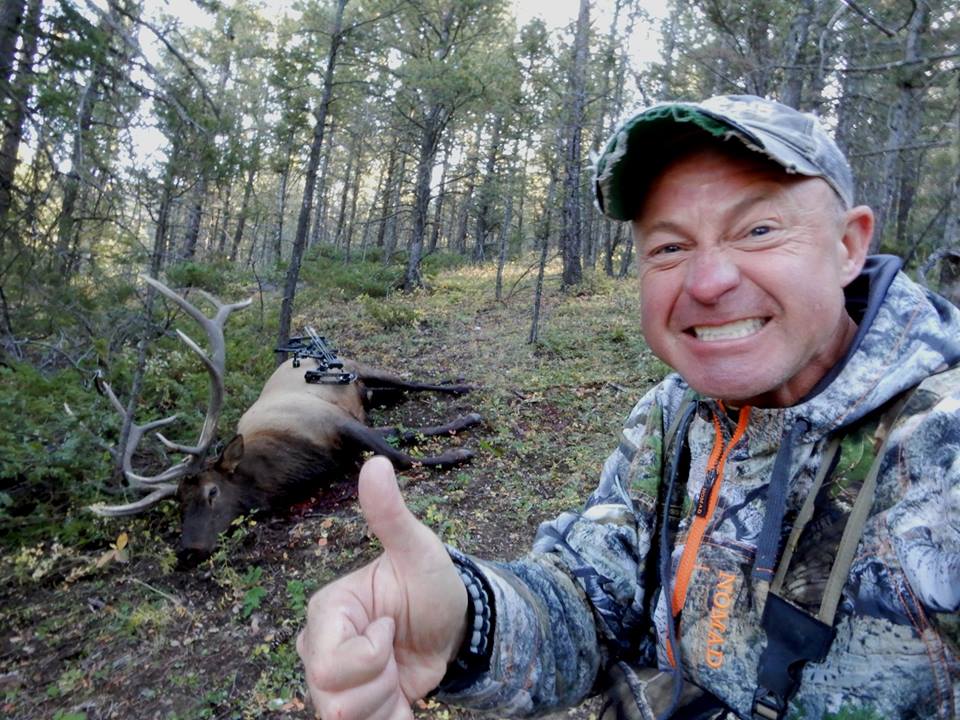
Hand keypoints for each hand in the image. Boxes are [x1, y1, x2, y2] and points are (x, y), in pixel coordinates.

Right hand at [297, 456, 468, 719]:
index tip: (392, 628)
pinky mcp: (351, 704)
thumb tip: (375, 463)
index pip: (327, 658)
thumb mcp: (419, 550)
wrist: (454, 625)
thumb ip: (391, 515)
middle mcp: (318, 647)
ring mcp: (332, 680)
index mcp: (327, 611)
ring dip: (383, 700)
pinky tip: (401, 700)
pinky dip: (388, 719)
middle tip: (397, 650)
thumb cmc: (432, 583)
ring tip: (399, 670)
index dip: (370, 653)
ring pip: (344, 716)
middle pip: (331, 694)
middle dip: (378, 680)